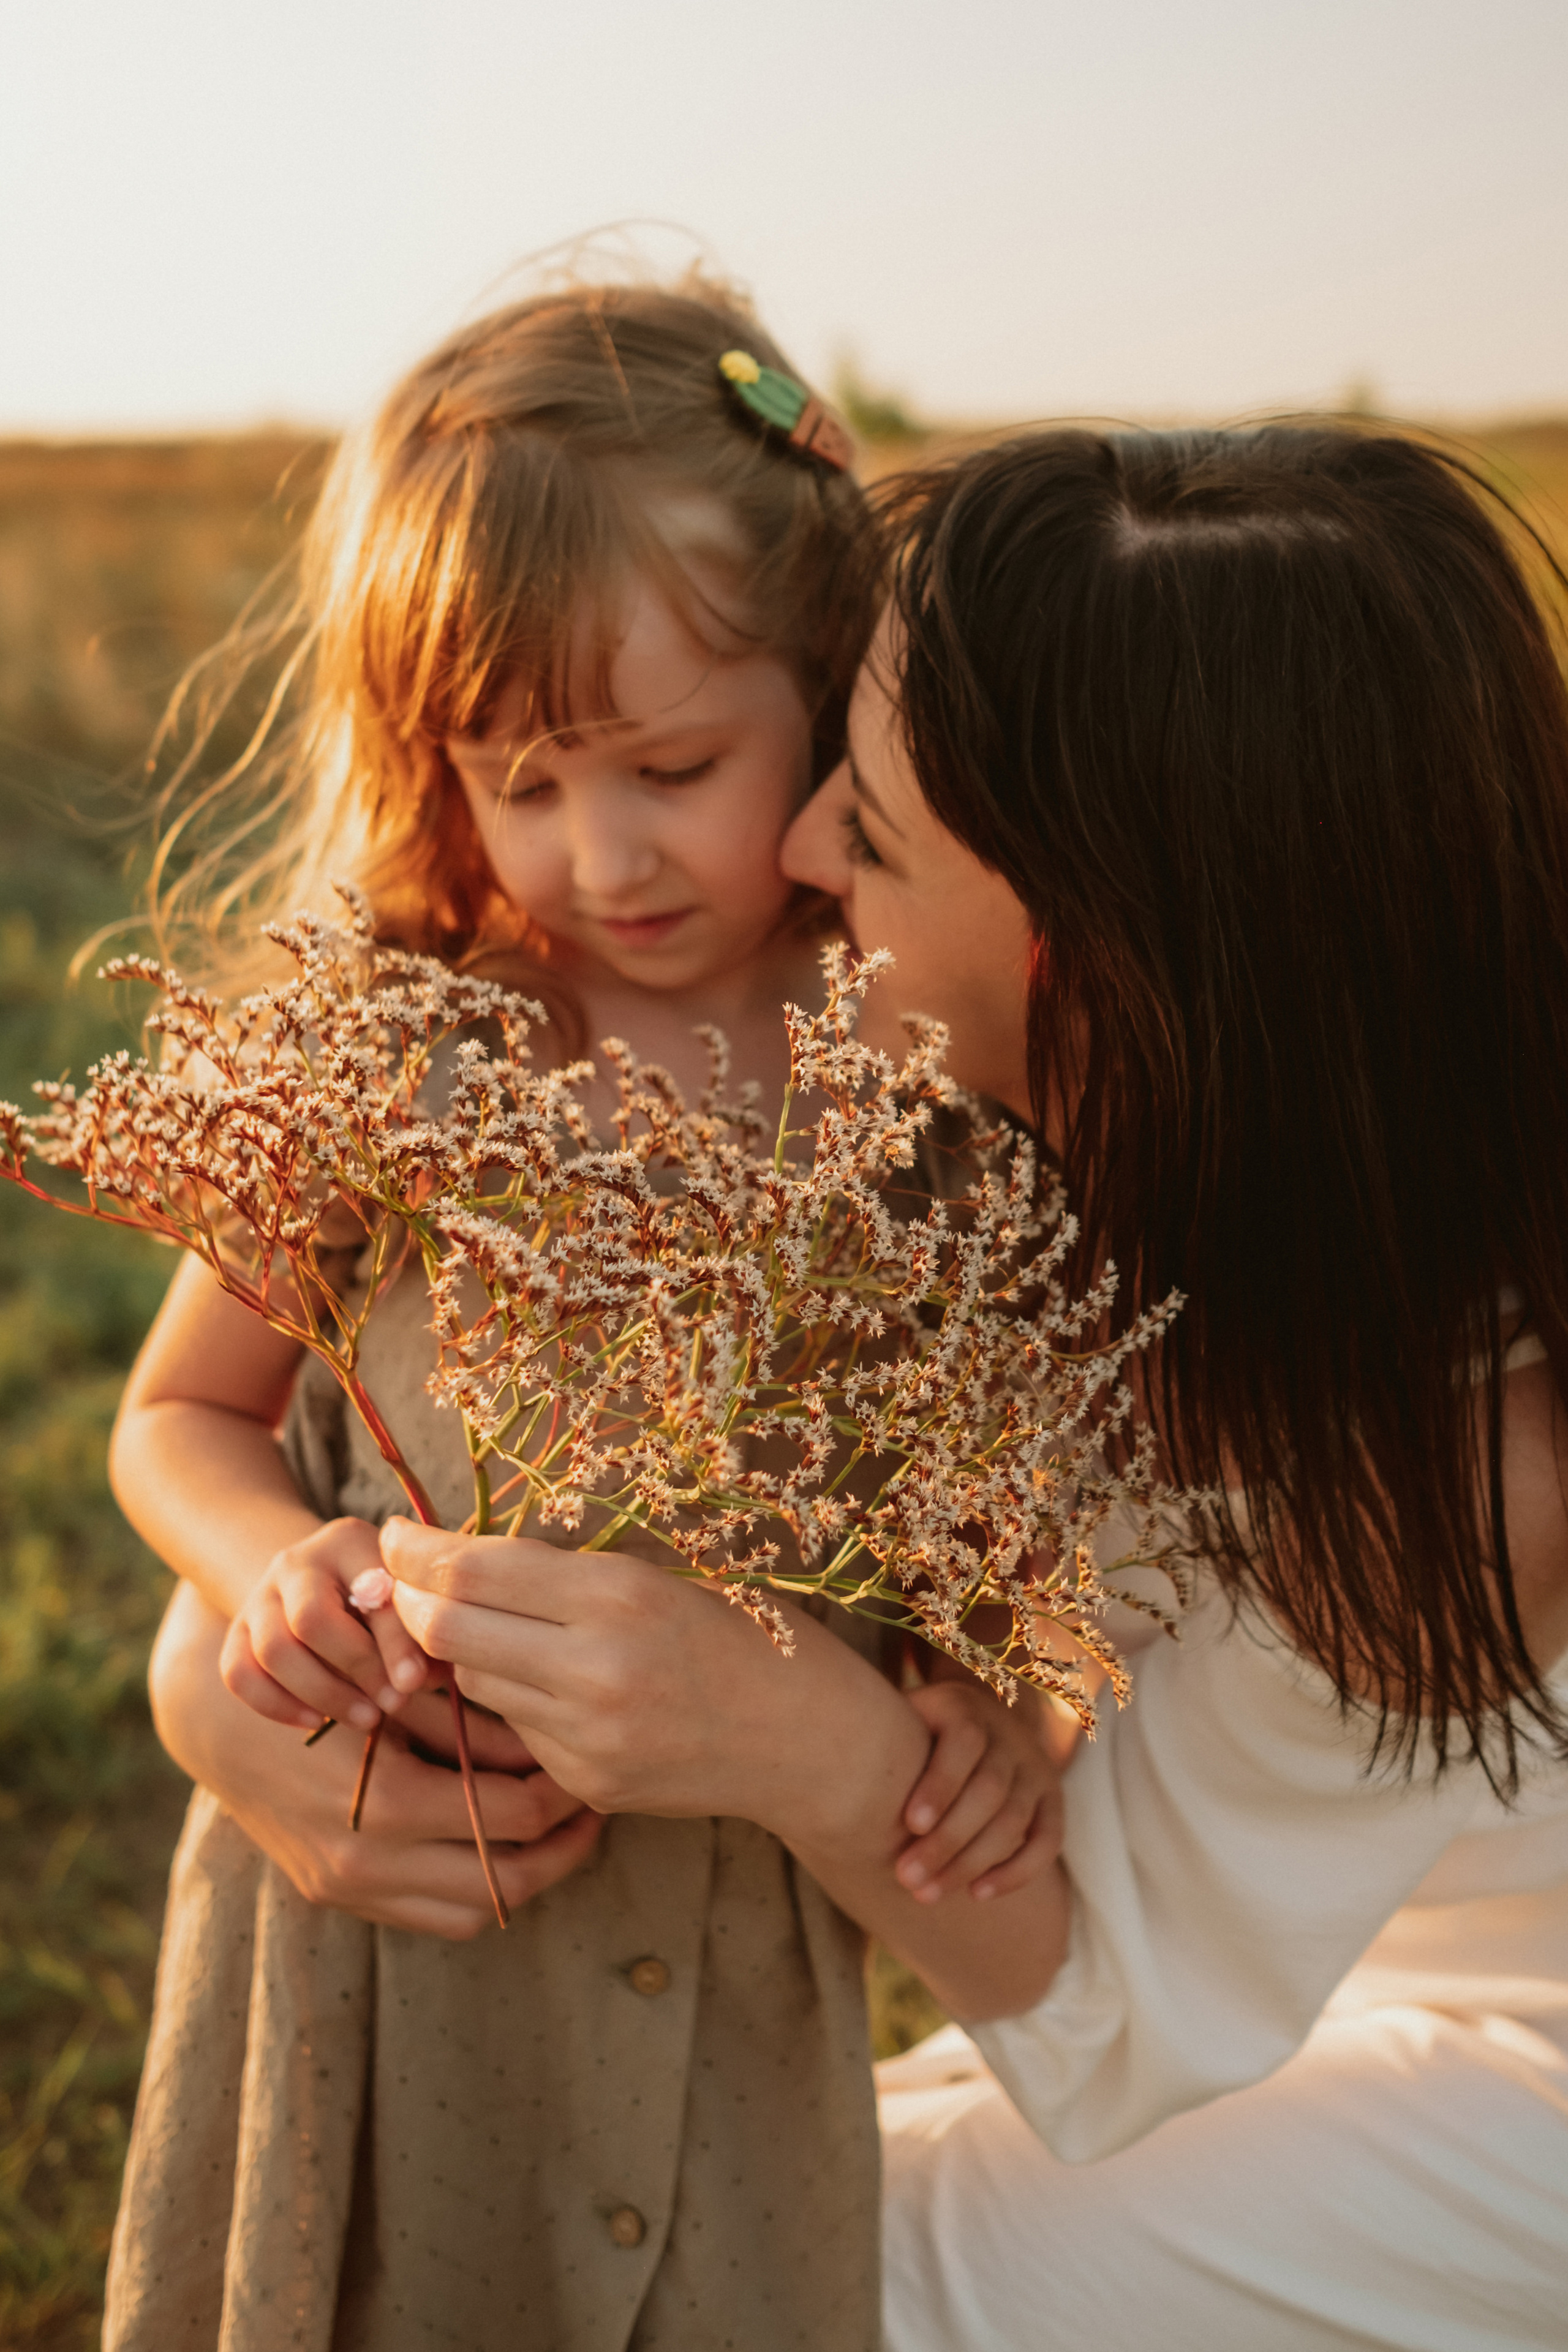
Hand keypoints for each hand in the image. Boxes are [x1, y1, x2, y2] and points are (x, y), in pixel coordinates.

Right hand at [154, 1580, 600, 1938]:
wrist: (225, 1724)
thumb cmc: (320, 1680)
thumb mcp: (394, 1685)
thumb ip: (466, 1710)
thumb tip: (550, 1726)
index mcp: (387, 1804)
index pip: (514, 1816)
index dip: (566, 1793)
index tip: (588, 1765)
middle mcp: (368, 1862)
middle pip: (508, 1881)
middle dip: (564, 1848)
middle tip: (593, 1805)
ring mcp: (350, 1889)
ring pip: (475, 1912)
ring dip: (526, 1876)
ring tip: (559, 1830)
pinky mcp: (339, 1898)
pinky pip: (433, 1917)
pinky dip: (477, 1888)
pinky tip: (501, 1844)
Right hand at [220, 1516, 431, 1732]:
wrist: (320, 1581)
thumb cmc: (380, 1594)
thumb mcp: (405, 1597)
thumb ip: (418, 1633)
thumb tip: (416, 1680)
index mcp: (347, 1542)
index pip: (367, 1590)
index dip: (394, 1643)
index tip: (414, 1683)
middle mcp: (295, 1562)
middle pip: (310, 1619)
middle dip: (355, 1669)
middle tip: (393, 1704)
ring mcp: (259, 1596)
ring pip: (273, 1651)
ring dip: (323, 1695)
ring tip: (367, 1718)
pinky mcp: (236, 1632)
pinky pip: (239, 1674)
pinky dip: (277, 1705)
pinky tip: (316, 1721)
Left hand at [382, 1519, 924, 1842]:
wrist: (804, 1738)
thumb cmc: (736, 1633)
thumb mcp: (653, 1578)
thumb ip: (556, 1577)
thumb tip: (452, 1557)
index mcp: (619, 1596)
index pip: (473, 1571)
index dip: (417, 1551)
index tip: (395, 1533)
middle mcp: (596, 1669)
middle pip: (450, 1631)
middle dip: (409, 1603)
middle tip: (398, 1581)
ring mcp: (588, 1736)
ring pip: (475, 1683)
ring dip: (460, 1653)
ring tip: (477, 1627)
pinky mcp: (587, 1783)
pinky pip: (516, 1732)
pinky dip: (513, 1702)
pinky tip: (542, 1684)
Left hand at [894, 1680, 1062, 1903]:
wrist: (976, 1720)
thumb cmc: (917, 1732)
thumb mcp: (902, 1718)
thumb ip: (883, 1740)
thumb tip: (833, 1777)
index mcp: (966, 1708)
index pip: (964, 1742)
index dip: (940, 1784)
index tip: (909, 1824)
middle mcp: (1009, 1735)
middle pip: (989, 1790)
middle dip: (947, 1840)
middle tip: (906, 1878)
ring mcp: (1035, 1768)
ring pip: (1013, 1820)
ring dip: (971, 1863)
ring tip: (927, 1893)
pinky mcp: (1052, 1800)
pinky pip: (1047, 1840)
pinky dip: (1016, 1871)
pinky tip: (977, 1894)